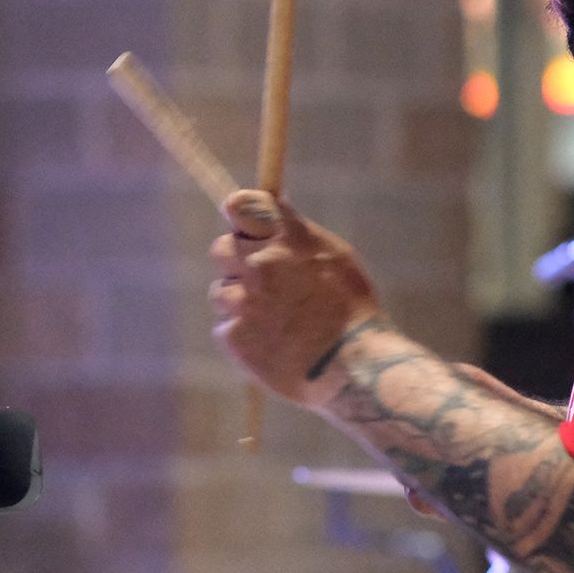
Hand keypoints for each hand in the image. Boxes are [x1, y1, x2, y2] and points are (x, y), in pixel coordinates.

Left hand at [208, 190, 382, 409]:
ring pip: (221, 291)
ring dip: (240, 302)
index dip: (238, 215)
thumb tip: (266, 214)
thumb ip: (294, 233)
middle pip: (221, 249)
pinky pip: (225, 327)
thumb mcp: (333, 255)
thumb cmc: (350, 310)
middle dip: (236, 262)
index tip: (243, 227)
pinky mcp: (233, 336)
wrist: (352, 367)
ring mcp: (243, 301)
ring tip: (276, 322)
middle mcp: (261, 263)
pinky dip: (243, 335)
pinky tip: (272, 344)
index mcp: (287, 238)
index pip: (240, 205)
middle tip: (262, 283)